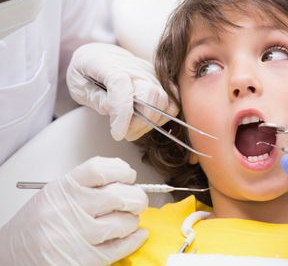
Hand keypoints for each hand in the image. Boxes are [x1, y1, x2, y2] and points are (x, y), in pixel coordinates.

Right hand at [0, 157, 148, 265]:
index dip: (122, 171)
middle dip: (137, 197)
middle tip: (137, 200)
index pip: (101, 170)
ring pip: (123, 223)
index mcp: (63, 189)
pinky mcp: (83, 259)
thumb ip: (86, 185)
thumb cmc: (37, 224)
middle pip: (119, 196)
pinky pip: (119, 247)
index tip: (129, 176)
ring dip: (133, 221)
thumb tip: (126, 182)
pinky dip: (133, 240)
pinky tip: (136, 235)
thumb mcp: (56, 194)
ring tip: (128, 220)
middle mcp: (69, 210)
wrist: (12, 255)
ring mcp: (77, 236)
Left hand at [67, 43, 178, 140]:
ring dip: (151, 121)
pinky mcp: (158, 79)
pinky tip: (147, 120)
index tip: (118, 133)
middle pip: (149, 94)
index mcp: (106, 63)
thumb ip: (95, 99)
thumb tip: (113, 112)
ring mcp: (149, 72)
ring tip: (133, 128)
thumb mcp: (78, 86)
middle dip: (139, 121)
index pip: (121, 86)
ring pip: (162, 99)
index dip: (122, 112)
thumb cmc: (85, 72)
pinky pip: (171, 100)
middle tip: (124, 132)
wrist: (99, 55)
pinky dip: (164, 115)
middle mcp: (133, 66)